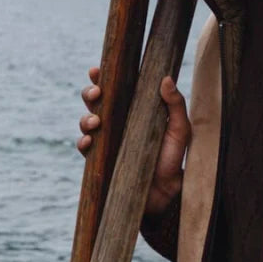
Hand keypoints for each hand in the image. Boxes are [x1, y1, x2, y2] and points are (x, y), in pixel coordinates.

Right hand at [76, 67, 190, 215]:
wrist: (166, 191)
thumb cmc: (173, 158)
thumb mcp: (179, 130)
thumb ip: (176, 105)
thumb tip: (166, 78)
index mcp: (133, 109)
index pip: (114, 89)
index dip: (101, 77)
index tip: (96, 70)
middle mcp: (117, 122)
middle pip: (94, 102)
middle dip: (89, 94)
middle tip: (97, 93)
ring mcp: (107, 141)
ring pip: (86, 122)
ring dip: (86, 118)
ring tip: (96, 122)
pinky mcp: (101, 160)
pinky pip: (85, 149)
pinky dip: (83, 143)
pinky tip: (88, 141)